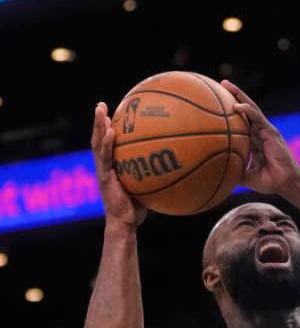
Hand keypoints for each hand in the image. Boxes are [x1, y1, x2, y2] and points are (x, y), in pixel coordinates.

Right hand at [91, 102, 146, 225]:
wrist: (126, 222)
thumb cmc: (138, 207)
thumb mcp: (146, 185)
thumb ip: (152, 173)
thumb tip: (173, 163)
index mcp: (111, 167)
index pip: (107, 143)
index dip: (106, 128)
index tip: (111, 112)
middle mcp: (104, 166)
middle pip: (98, 139)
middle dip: (98, 121)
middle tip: (100, 104)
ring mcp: (103, 171)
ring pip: (97, 144)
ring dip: (97, 126)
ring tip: (100, 110)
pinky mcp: (105, 177)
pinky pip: (105, 157)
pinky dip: (106, 143)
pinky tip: (110, 131)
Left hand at [220, 80, 299, 195]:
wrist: (285, 183)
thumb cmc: (269, 181)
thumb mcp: (246, 176)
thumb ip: (233, 170)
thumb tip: (215, 173)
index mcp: (255, 141)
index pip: (242, 122)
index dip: (232, 112)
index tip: (217, 102)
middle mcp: (260, 132)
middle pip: (246, 109)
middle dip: (234, 95)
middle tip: (220, 84)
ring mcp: (266, 131)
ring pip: (251, 108)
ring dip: (239, 95)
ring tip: (226, 84)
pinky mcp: (271, 132)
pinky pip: (258, 118)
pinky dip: (248, 110)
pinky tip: (236, 105)